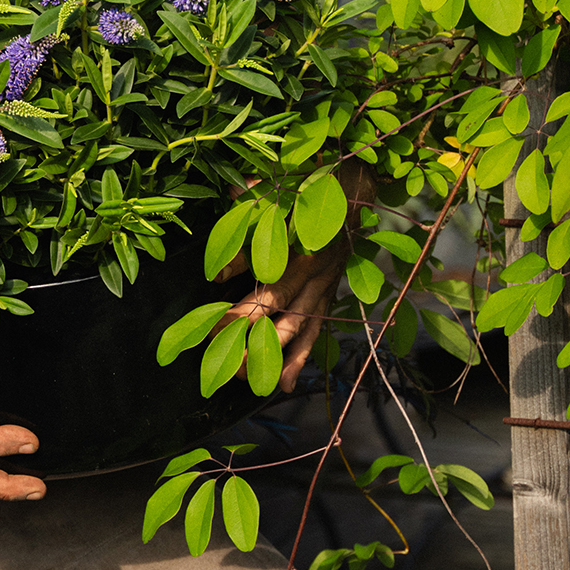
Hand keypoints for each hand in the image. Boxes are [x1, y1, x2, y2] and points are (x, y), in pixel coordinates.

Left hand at [223, 160, 373, 391]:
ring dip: (275, 356)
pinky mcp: (329, 296)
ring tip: (250, 380)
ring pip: (301, 329)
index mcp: (303, 250)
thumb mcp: (274, 196)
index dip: (242, 302)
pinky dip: (302, 358)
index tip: (215, 310)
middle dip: (253, 338)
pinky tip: (286, 383)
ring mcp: (325, 287)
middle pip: (283, 313)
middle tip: (225, 359)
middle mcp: (316, 274)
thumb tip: (221, 268)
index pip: (269, 284)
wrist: (354, 186)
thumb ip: (247, 226)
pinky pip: (317, 331)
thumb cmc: (306, 187)